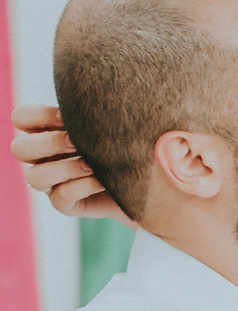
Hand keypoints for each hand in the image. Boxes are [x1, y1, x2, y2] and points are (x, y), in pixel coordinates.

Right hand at [10, 104, 131, 224]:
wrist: (144, 182)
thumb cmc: (124, 146)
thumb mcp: (109, 125)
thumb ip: (94, 115)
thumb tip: (95, 105)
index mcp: (46, 132)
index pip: (21, 118)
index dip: (40, 115)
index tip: (69, 116)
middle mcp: (42, 158)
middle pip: (19, 149)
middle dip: (50, 143)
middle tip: (77, 142)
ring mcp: (51, 183)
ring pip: (35, 177)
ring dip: (66, 167)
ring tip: (93, 165)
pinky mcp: (65, 204)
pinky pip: (63, 195)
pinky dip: (85, 185)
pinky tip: (106, 180)